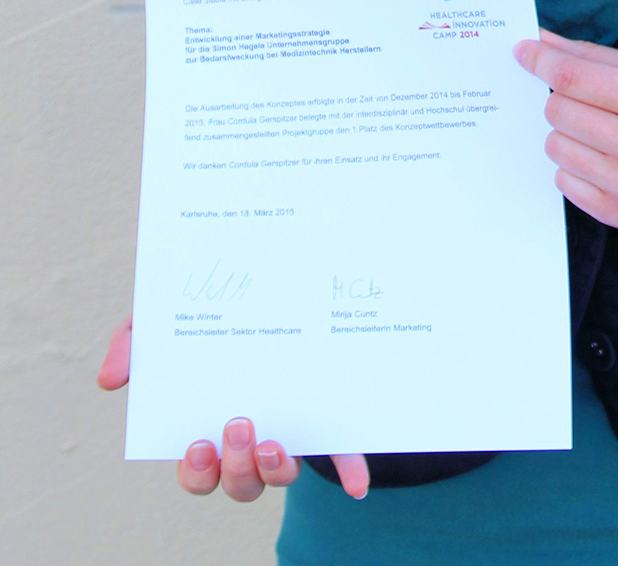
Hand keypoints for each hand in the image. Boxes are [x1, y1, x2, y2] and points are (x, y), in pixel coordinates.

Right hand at [97, 316, 369, 499]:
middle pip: (239, 481)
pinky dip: (350, 473)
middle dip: (236, 465)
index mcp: (209, 426)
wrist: (268, 282)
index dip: (197, 470)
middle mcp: (249, 439)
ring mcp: (289, 431)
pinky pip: (340, 454)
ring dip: (276, 468)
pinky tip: (357, 485)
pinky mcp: (327, 419)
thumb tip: (110, 381)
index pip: (198, 470)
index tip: (196, 443)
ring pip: (281, 474)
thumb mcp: (165, 321)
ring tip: (275, 440)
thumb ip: (133, 343)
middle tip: (237, 425)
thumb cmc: (207, 316)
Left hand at [513, 28, 617, 230]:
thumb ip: (598, 57)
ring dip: (568, 133)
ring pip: (555, 147)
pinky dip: (575, 165)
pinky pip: (565, 183)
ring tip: (599, 130)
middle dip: (561, 97)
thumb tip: (545, 41)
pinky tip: (603, 158)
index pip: (571, 76)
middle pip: (557, 110)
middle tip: (587, 98)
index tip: (523, 50)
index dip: (539, 59)